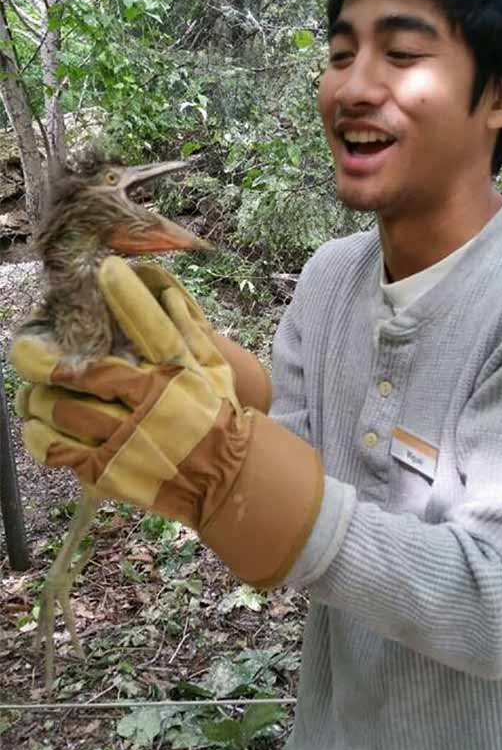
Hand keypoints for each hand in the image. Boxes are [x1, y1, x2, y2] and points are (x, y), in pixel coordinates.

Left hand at [11, 258, 322, 586]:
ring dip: (39, 397)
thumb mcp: (215, 372)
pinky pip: (58, 452)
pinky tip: (34, 423)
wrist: (226, 480)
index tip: (105, 270)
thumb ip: (192, 332)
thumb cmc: (220, 417)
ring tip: (32, 390)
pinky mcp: (110, 473)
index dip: (128, 297)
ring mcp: (128, 443)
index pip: (152, 330)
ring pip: (63, 412)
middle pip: (86, 374)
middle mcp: (151, 407)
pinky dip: (37, 434)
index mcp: (177, 378)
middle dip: (47, 358)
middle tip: (26, 349)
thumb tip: (169, 291)